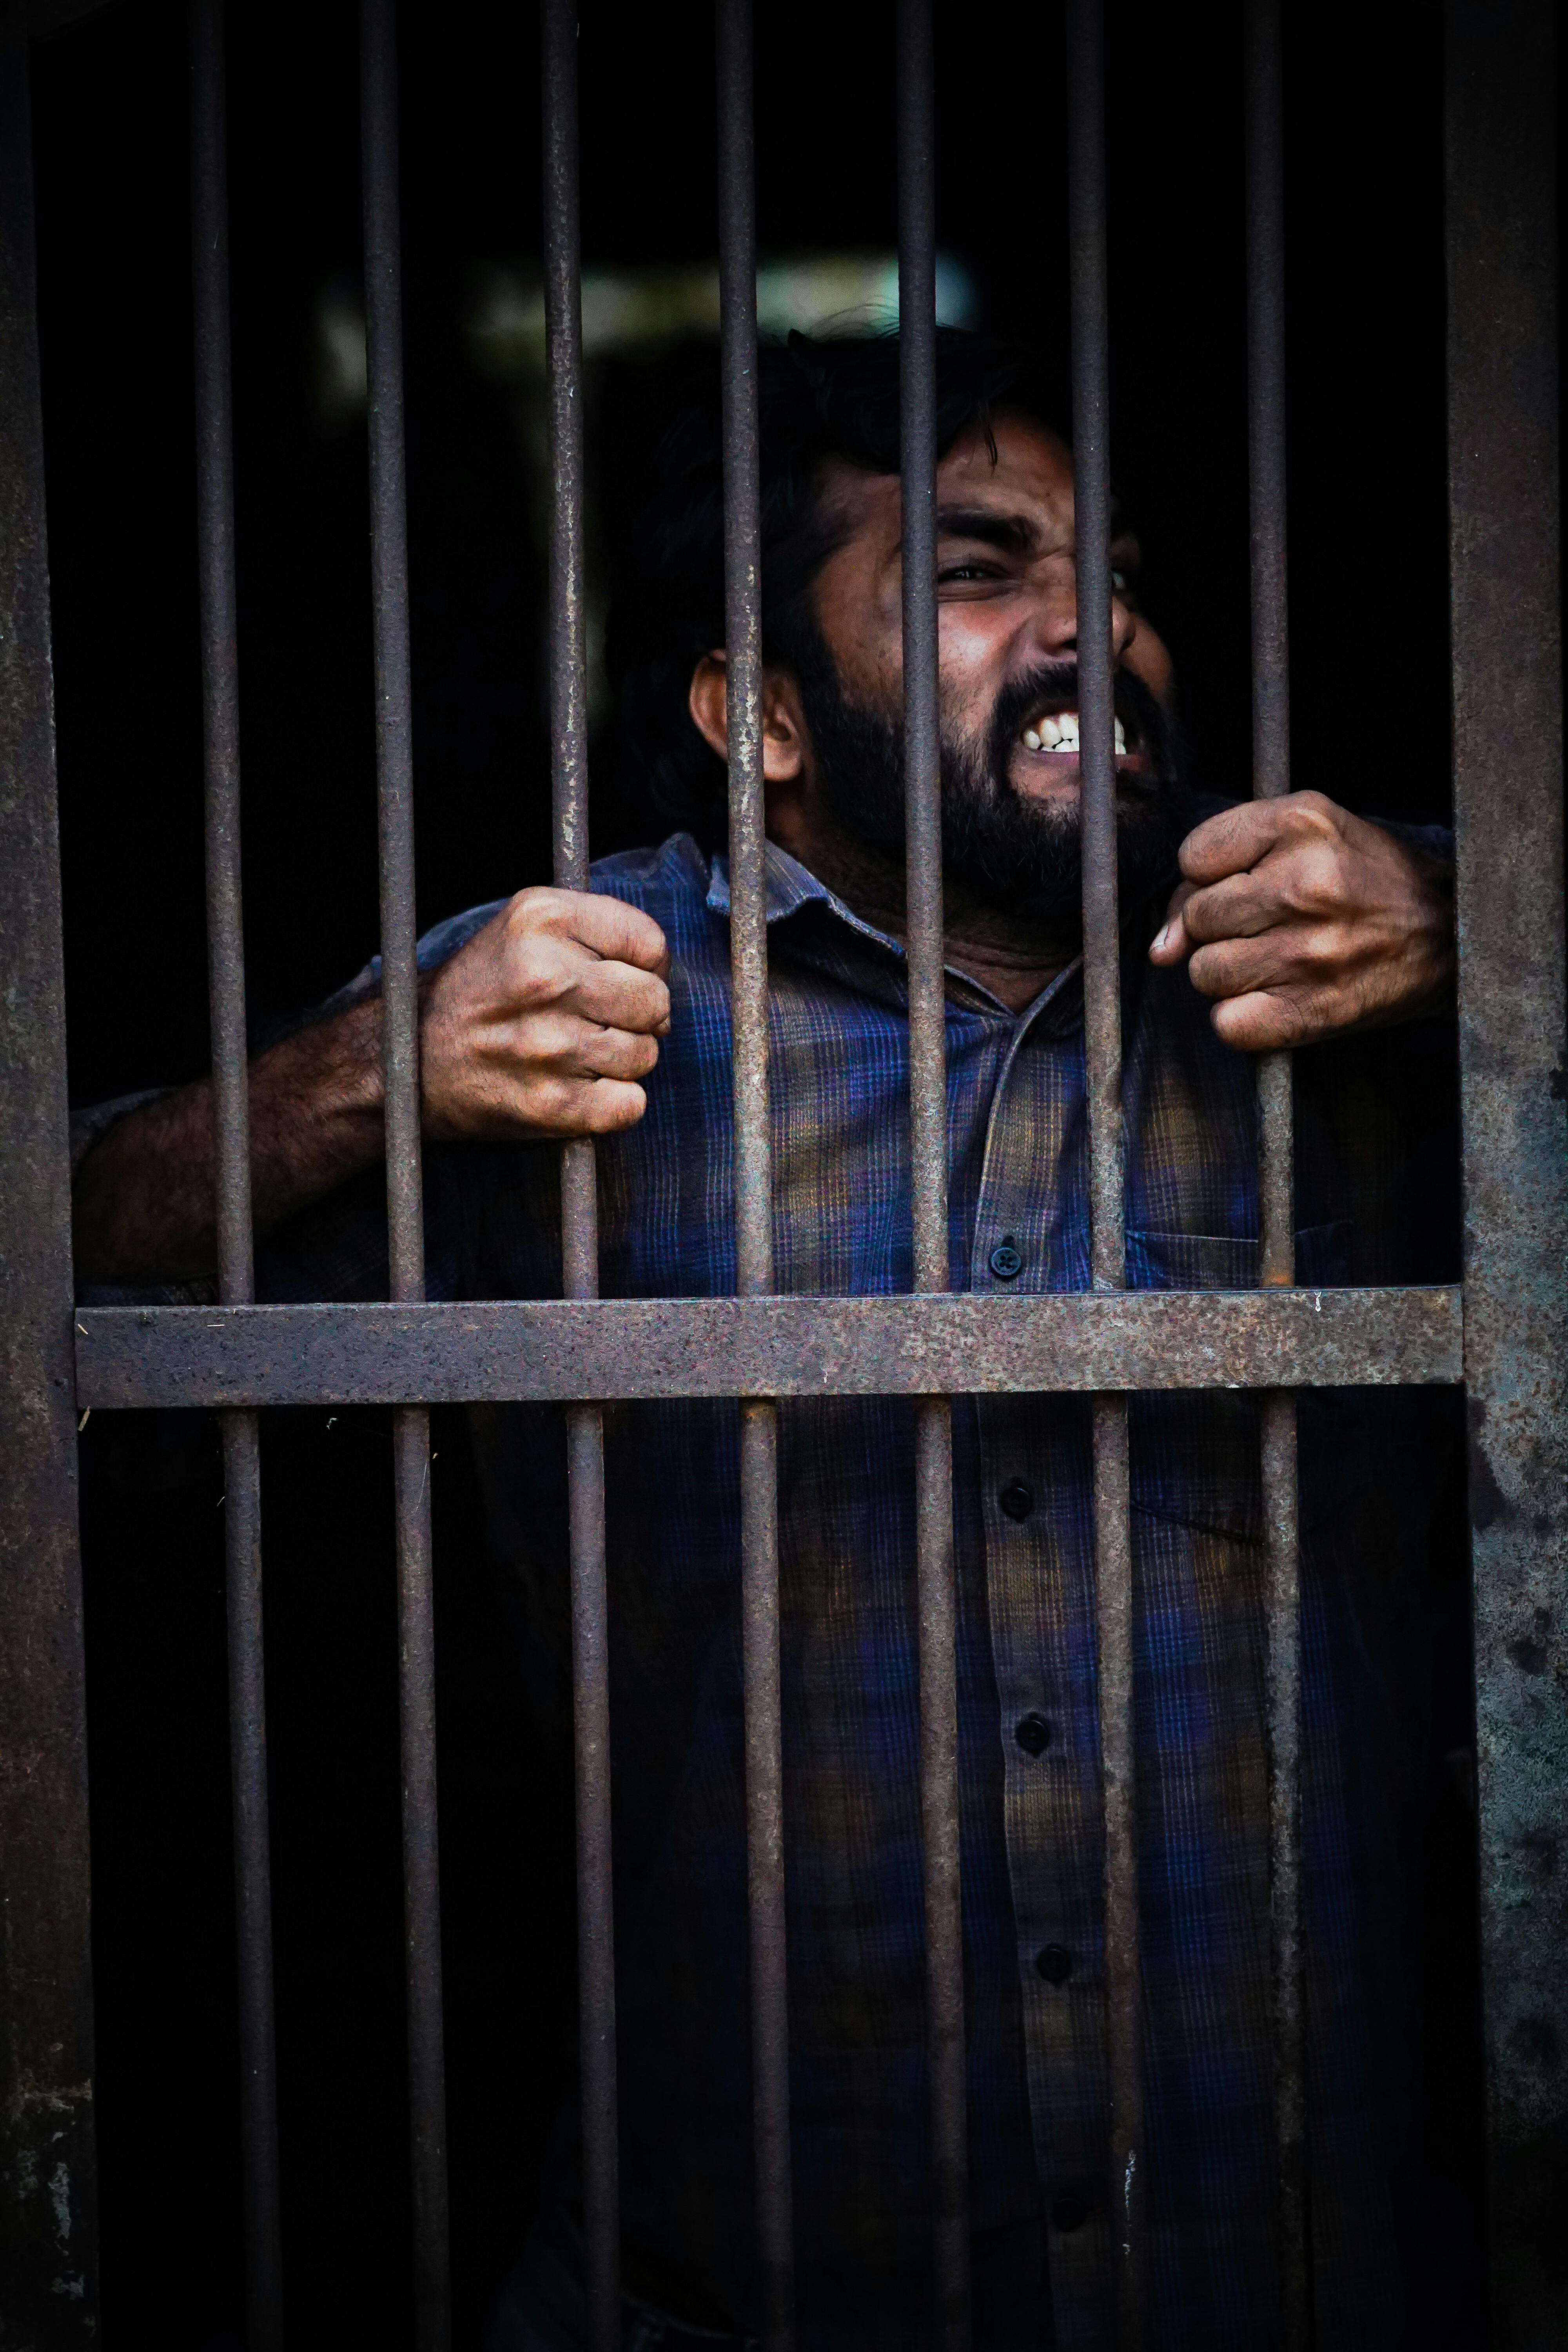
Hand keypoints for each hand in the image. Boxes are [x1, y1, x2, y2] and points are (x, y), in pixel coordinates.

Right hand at [420, 888, 671, 1138]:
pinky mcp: (551, 1104)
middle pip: (655, 1000)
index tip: (616, 978)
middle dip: (639, 1015)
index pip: (650, 943)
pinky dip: (615, 1104)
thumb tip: (662, 968)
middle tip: (601, 1021)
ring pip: (646, 1054)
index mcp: (542, 920)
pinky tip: (580, 1088)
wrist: (409, 1059)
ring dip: (624, 1060)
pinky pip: (631, 1105)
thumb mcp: (524, 926)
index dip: (645, 965)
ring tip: (580, 1054)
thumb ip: (595, 926)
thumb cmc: (481, 992)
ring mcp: (549, 1045)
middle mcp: (545, 977)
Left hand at [1148, 791, 1453, 1050]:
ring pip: (1204, 973)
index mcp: (1301, 822)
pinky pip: (1228, 1024)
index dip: (1210, 876)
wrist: (1454, 936)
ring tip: (1278, 959)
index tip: (1249, 882)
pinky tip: (1280, 997)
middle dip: (1220, 927)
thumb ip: (1222, 869)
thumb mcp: (1309, 838)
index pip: (1193, 856)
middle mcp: (1303, 883)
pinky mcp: (1312, 1010)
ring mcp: (1308, 951)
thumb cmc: (1371, 881)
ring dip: (1230, 974)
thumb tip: (1160, 948)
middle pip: (1196, 918)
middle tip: (1270, 925)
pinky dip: (1243, 1019)